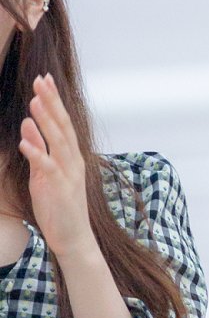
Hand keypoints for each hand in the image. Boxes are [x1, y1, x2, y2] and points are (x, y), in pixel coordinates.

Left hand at [18, 73, 93, 260]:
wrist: (73, 238)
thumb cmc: (59, 207)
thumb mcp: (44, 174)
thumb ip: (38, 149)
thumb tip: (28, 125)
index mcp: (71, 156)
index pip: (62, 123)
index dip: (54, 100)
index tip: (44, 79)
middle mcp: (73, 162)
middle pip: (62, 126)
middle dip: (51, 102)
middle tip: (40, 80)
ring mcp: (69, 175)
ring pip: (58, 142)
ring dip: (45, 121)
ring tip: (34, 101)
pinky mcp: (61, 190)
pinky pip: (48, 168)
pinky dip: (37, 154)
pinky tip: (25, 142)